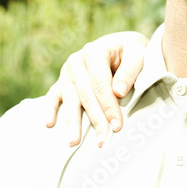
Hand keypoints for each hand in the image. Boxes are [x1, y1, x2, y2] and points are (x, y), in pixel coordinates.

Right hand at [44, 31, 147, 146]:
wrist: (119, 46)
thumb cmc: (130, 52)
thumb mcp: (137, 53)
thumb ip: (129, 70)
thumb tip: (118, 91)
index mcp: (93, 52)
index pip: (100, 84)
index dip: (109, 106)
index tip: (117, 126)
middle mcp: (76, 61)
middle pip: (85, 95)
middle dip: (95, 119)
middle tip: (103, 141)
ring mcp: (66, 72)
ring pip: (69, 100)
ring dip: (72, 122)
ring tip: (74, 142)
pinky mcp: (61, 81)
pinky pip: (53, 96)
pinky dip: (49, 110)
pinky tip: (49, 124)